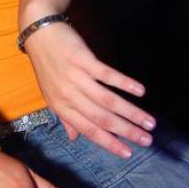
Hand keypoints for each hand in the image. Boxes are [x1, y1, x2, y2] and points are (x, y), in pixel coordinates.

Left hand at [24, 21, 156, 157]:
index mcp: (60, 106)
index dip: (109, 143)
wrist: (39, 34)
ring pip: (107, 100)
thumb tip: (75, 138)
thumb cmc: (46, 65)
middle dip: (126, 131)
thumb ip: (65, 117)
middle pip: (101, 118)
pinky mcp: (82, 60)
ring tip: (149, 121)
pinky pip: (106, 75)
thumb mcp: (50, 94)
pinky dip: (125, 83)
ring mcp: (75, 77)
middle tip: (147, 140)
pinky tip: (140, 91)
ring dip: (131, 112)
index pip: (88, 130)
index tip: (128, 153)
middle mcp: (67, 95)